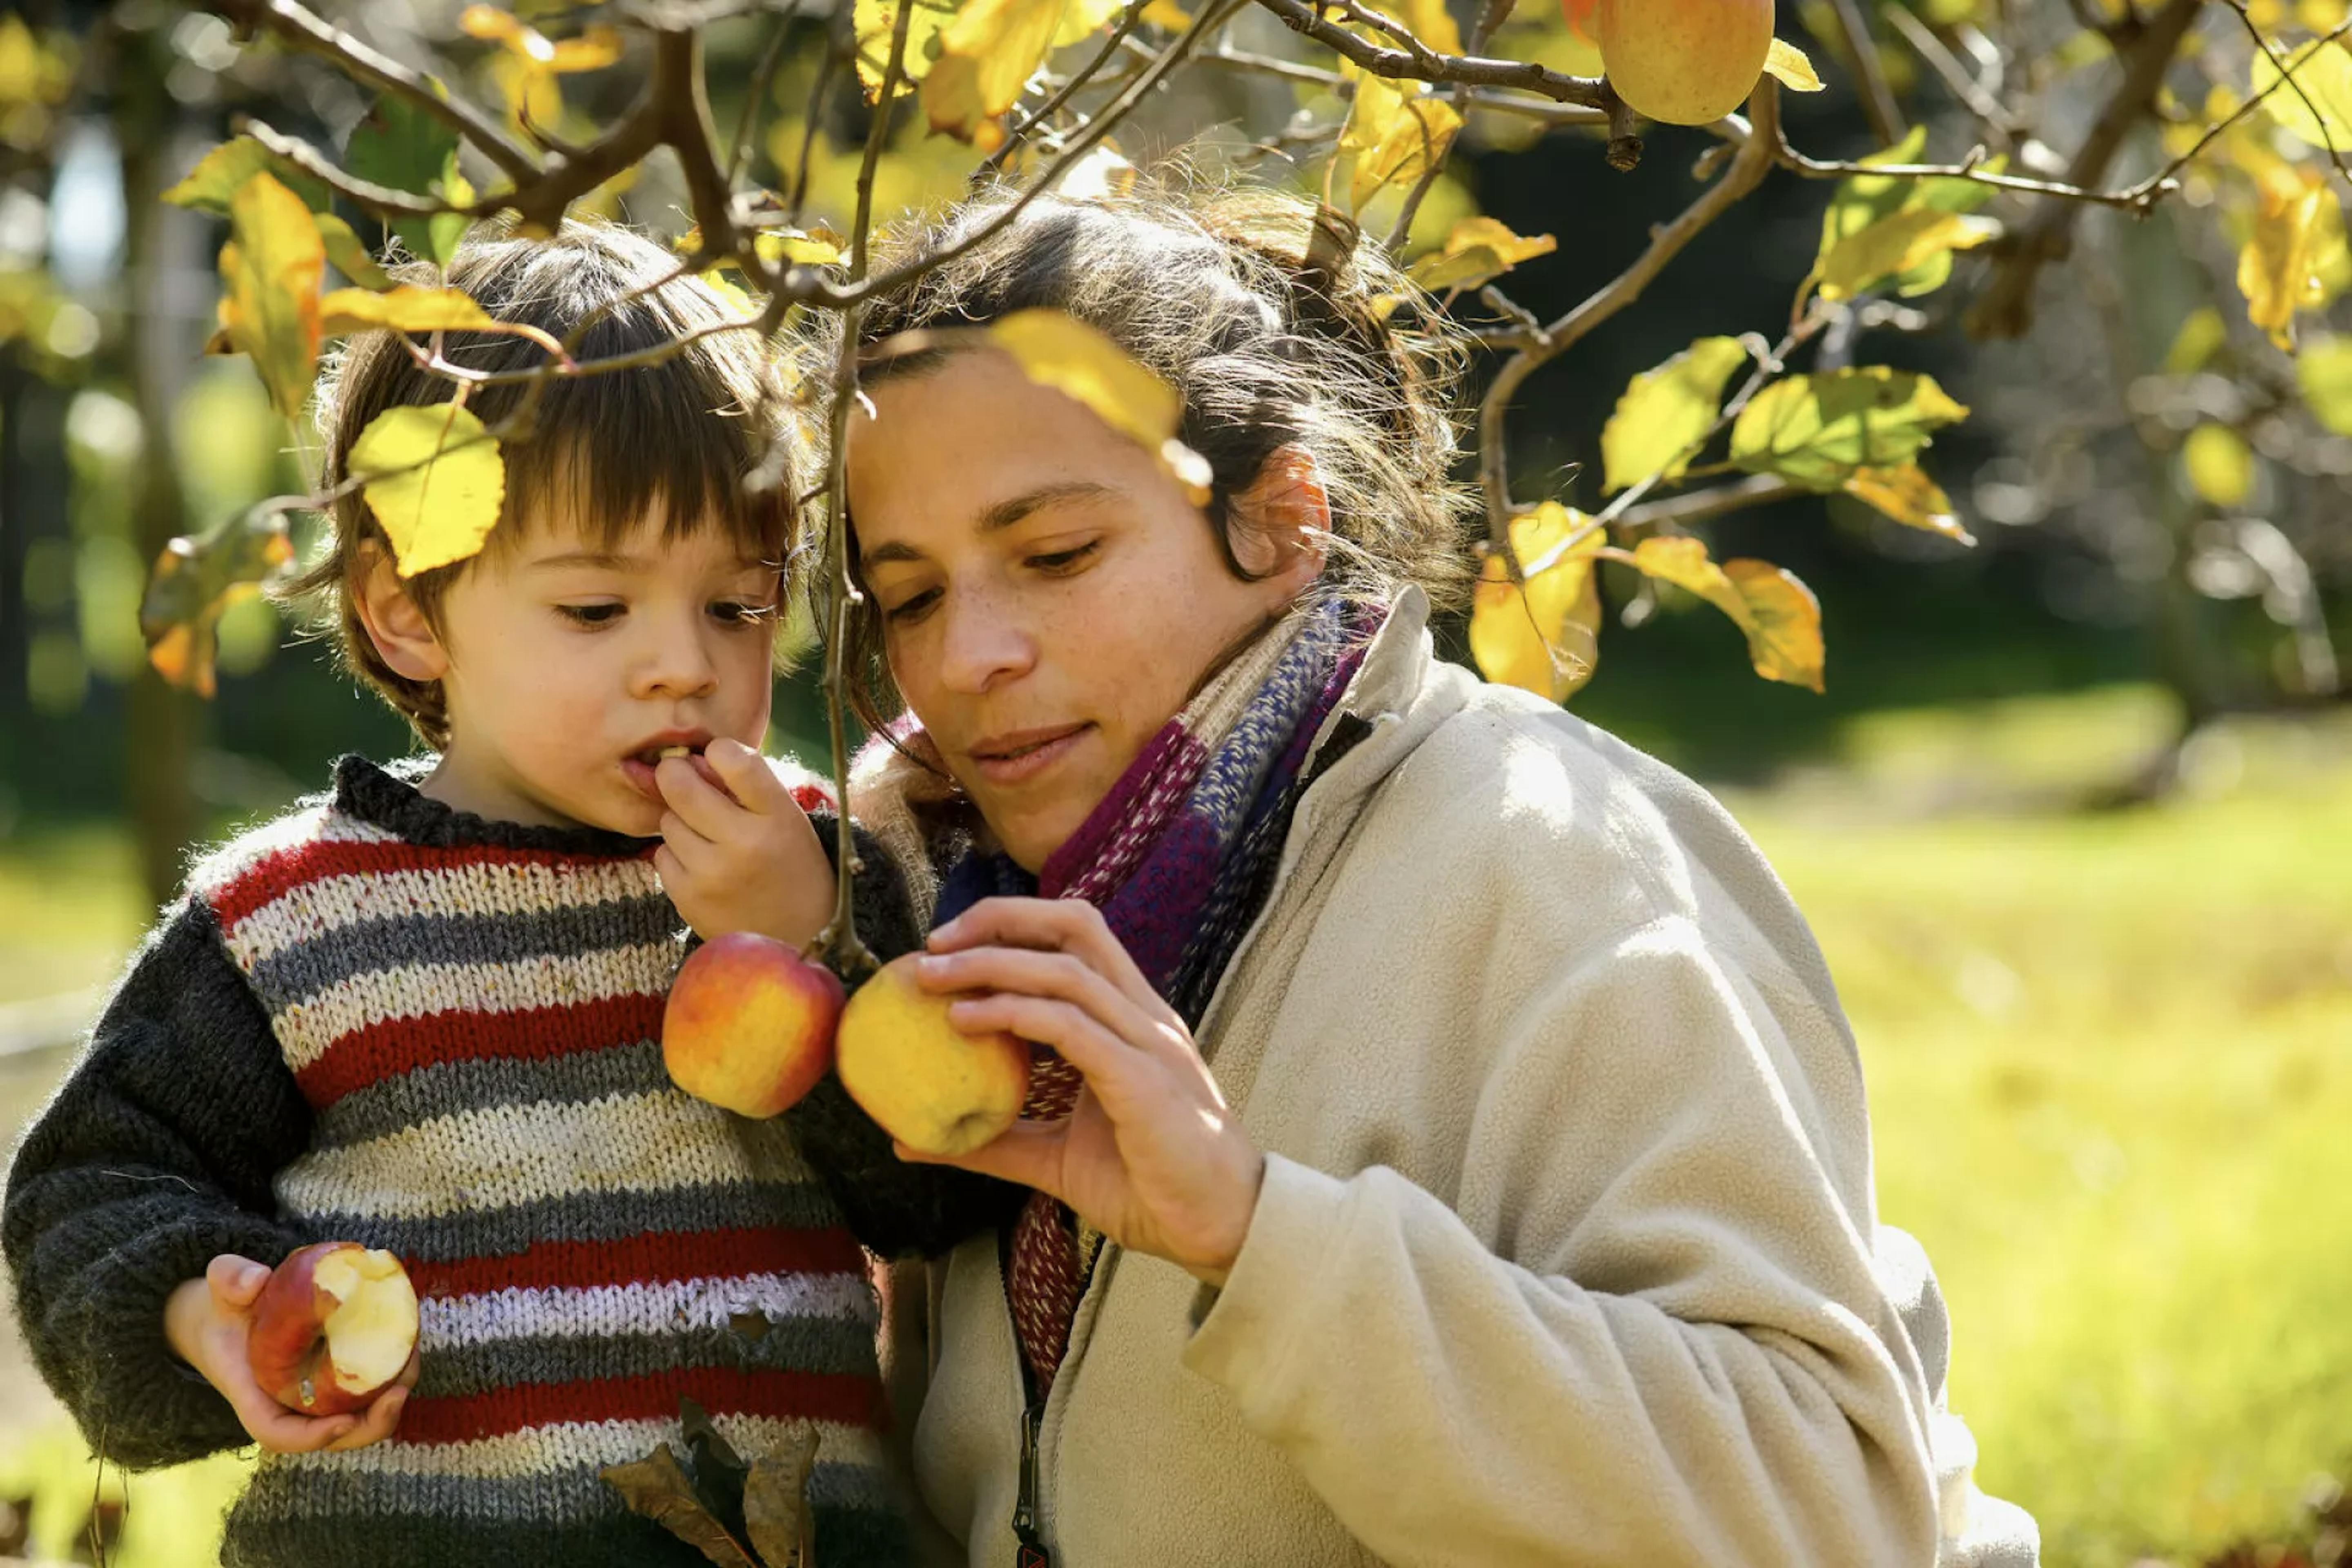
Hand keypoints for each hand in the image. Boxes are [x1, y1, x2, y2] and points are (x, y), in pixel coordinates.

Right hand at [163, 1254, 416, 1452]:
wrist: (234, 1316)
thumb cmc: (228, 1307)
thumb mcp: (222, 1288)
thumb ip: (229, 1279)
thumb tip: (255, 1281)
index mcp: (254, 1397)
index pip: (279, 1434)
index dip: (312, 1437)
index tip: (344, 1421)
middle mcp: (289, 1407)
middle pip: (334, 1436)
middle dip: (370, 1424)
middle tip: (398, 1392)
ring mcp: (317, 1398)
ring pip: (360, 1417)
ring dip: (390, 1399)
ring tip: (412, 1359)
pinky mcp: (337, 1382)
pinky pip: (368, 1391)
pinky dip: (391, 1374)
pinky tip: (408, 1343)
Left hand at [654, 738, 835, 944]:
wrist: (798, 940)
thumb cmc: (791, 867)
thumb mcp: (786, 819)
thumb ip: (745, 786)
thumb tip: (689, 760)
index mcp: (778, 816)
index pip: (734, 758)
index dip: (717, 750)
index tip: (717, 758)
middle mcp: (744, 842)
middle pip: (680, 785)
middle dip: (677, 775)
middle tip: (684, 780)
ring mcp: (711, 873)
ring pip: (667, 820)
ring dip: (680, 821)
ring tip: (708, 837)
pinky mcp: (688, 898)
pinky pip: (662, 855)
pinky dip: (677, 855)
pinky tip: (702, 866)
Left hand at [902, 898, 1265, 1286]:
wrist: (1221, 1228)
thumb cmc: (1148, 1188)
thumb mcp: (1054, 1158)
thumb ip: (994, 1141)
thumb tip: (910, 1140)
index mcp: (1130, 1020)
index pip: (1075, 939)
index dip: (1011, 926)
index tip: (946, 948)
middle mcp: (1142, 1015)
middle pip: (1075, 925)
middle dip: (1000, 919)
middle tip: (932, 945)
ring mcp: (1147, 1041)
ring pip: (1066, 969)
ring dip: (991, 964)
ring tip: (932, 979)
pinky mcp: (1143, 1078)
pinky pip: (1071, 1025)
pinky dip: (1013, 1013)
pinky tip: (964, 1022)